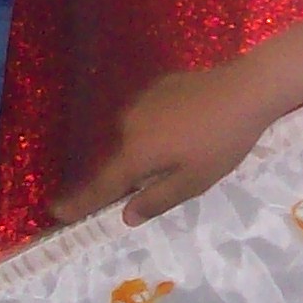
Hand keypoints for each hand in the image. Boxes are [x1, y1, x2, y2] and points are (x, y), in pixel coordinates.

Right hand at [53, 67, 275, 227]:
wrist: (246, 89)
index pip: (102, 185)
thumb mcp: (194, 181)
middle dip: (135, 175)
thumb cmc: (222, 142)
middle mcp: (129, 125)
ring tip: (189, 152)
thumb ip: (156, 200)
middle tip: (171, 177)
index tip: (57, 212)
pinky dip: (161, 128)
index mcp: (136, 153)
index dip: (81, 202)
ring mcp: (142, 102)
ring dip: (151, 150)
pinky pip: (151, 117)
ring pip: (137, 138)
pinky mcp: (159, 87)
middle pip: (123, 161)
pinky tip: (190, 128)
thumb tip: (126, 215)